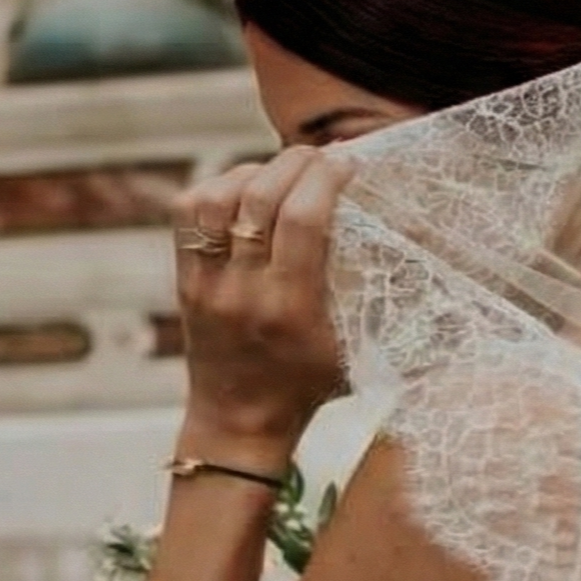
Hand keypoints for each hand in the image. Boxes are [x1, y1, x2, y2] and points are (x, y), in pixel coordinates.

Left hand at [171, 147, 353, 449]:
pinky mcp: (186, 279)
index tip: (346, 163)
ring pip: (218, 197)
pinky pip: (187, 212)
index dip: (326, 178)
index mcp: (291, 310)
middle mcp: (244, 293)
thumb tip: (394, 233)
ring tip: (279, 172)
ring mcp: (208, 284)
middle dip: (295, 163)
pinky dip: (216, 187)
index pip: (304, 220)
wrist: (240, 423)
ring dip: (252, 171)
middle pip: (261, 198)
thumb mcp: (351, 350)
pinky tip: (243, 190)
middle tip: (317, 157)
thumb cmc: (307, 386)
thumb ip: (365, 296)